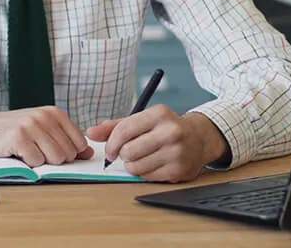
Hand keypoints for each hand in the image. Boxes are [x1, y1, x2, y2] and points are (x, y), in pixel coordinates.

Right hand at [0, 106, 93, 166]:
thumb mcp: (40, 130)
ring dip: (40, 162)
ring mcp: (32, 125)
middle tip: (34, 151)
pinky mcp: (18, 137)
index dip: (68, 154)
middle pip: (68, 154)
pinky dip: (27, 164)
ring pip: (55, 159)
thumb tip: (89, 152)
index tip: (51, 151)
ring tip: (26, 151)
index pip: (80, 143)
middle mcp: (45, 116)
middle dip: (53, 159)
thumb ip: (65, 140)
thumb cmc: (10, 131)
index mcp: (54, 113)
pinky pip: (36, 162)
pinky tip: (16, 153)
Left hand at [86, 106, 228, 182]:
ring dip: (132, 166)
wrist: (199, 138)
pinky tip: (151, 164)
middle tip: (127, 153)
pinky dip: (144, 173)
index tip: (109, 150)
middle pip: (129, 151)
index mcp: (159, 114)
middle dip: (122, 155)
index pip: (124, 130)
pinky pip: (148, 177)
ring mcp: (176, 152)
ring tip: (139, 158)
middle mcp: (170, 132)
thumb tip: (91, 133)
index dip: (111, 143)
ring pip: (136, 167)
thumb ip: (115, 126)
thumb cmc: (164, 127)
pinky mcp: (179, 170)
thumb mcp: (142, 119)